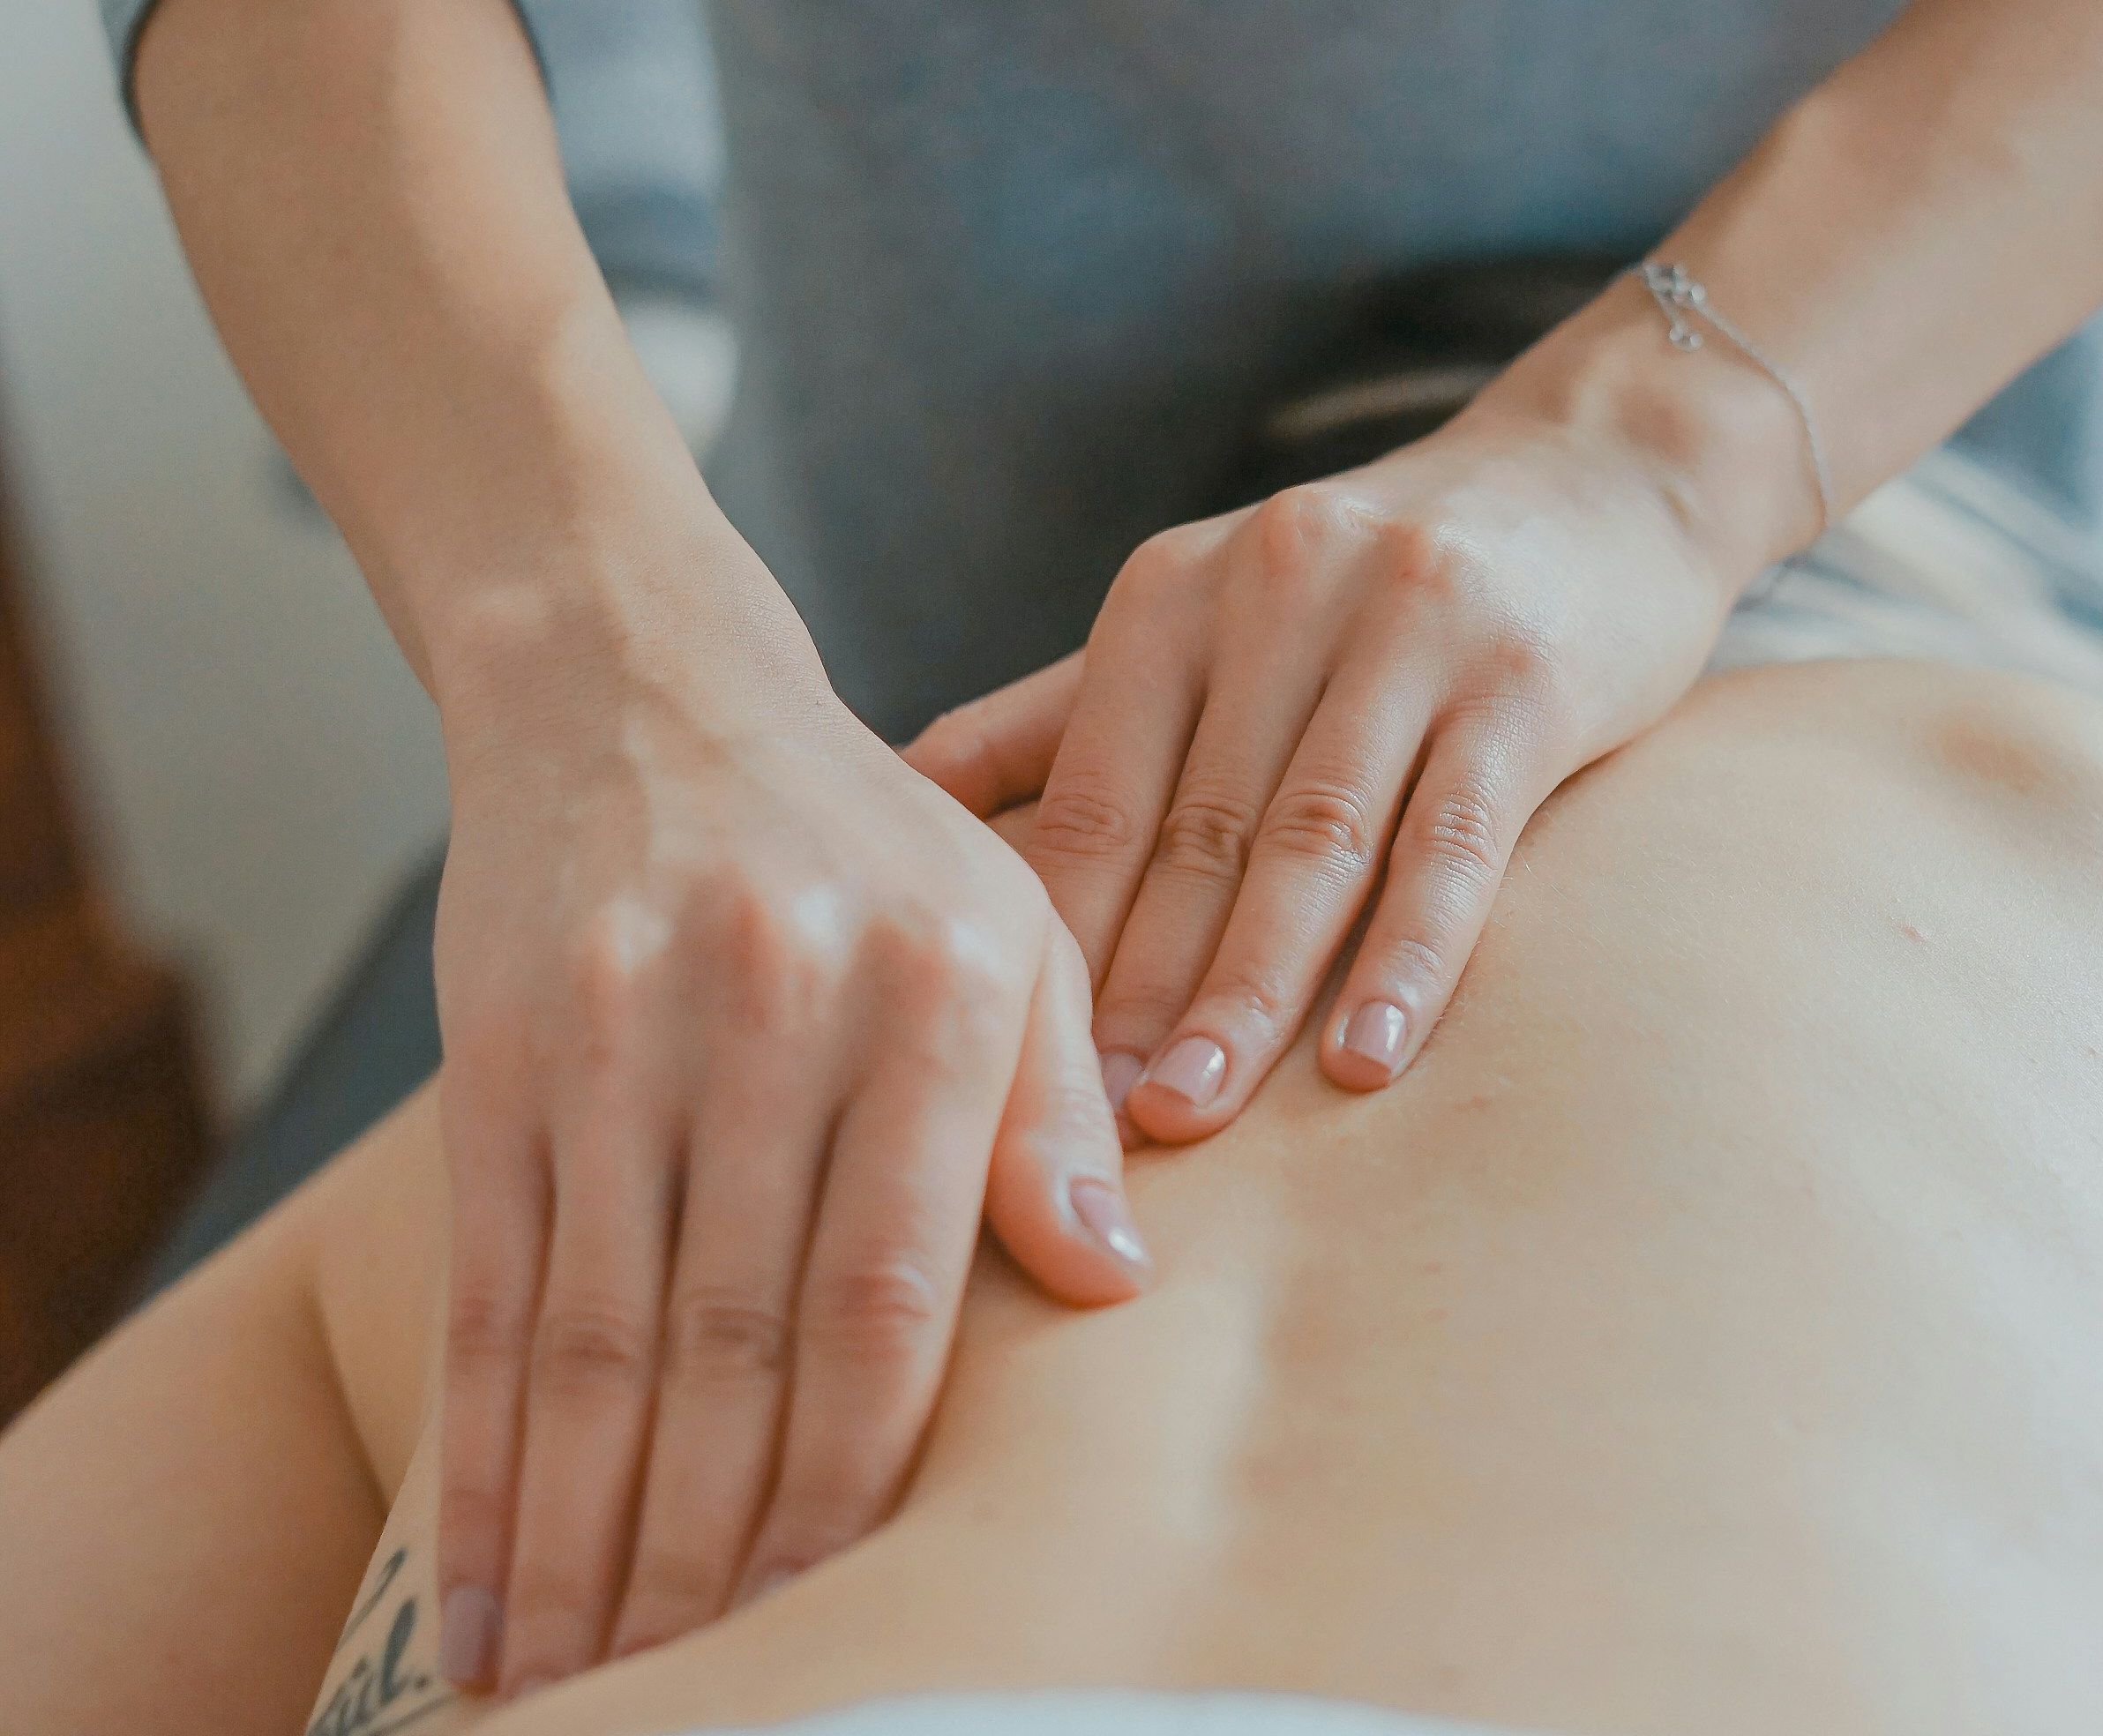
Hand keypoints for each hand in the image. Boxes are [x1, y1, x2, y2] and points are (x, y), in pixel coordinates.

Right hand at [425, 523, 1148, 1696]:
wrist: (639, 685)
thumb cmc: (864, 840)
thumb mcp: (1010, 928)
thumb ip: (1058, 1109)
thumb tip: (1114, 1293)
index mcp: (936, 993)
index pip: (892, 1294)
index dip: (858, 1477)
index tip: (847, 1611)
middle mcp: (774, 1011)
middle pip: (737, 1341)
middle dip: (715, 1550)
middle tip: (708, 1696)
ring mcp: (619, 1033)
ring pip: (599, 1341)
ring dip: (589, 1540)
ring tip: (583, 1688)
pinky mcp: (500, 1053)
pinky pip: (491, 1290)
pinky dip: (482, 1458)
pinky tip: (483, 1585)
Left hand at [908, 344, 1790, 1144]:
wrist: (1597, 471)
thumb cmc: (1371, 584)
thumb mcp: (1204, 614)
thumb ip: (1061, 712)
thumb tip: (895, 793)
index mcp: (1173, 595)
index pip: (1091, 795)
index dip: (1049, 940)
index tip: (1002, 1074)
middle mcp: (1276, 592)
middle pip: (1192, 831)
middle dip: (1133, 991)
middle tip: (1081, 1131)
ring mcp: (1408, 628)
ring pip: (1312, 841)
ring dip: (1248, 990)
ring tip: (1192, 1114)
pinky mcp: (1526, 677)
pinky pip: (1456, 836)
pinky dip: (1409, 954)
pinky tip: (1366, 1058)